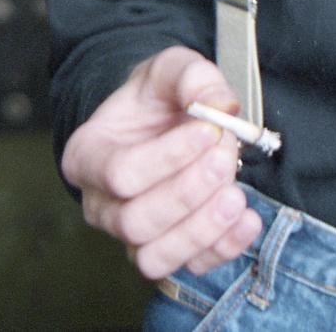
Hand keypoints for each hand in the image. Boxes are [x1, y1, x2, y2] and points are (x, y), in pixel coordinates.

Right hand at [61, 45, 263, 280]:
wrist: (164, 119)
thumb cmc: (157, 96)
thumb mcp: (171, 68)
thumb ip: (193, 78)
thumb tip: (221, 106)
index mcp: (88, 155)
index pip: (120, 173)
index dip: (168, 157)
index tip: (209, 131)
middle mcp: (101, 204)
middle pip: (135, 221)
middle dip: (187, 193)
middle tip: (225, 157)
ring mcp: (130, 235)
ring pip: (154, 257)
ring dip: (200, 230)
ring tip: (235, 196)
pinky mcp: (166, 251)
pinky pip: (188, 268)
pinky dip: (221, 250)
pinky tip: (247, 220)